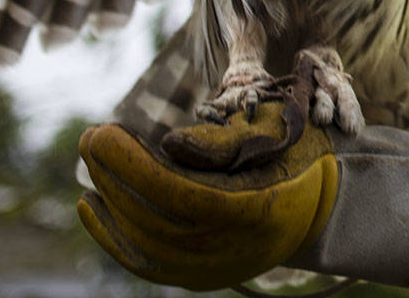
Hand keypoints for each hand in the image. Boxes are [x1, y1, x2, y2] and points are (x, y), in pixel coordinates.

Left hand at [77, 102, 338, 290]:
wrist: (318, 205)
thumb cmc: (296, 155)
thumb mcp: (273, 132)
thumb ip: (223, 141)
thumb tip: (167, 145)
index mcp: (256, 210)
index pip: (178, 193)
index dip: (134, 165)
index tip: (104, 132)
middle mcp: (233, 250)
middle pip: (155, 217)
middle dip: (114, 175)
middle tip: (90, 137)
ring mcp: (214, 270)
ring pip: (145, 242)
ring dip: (109, 200)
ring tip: (91, 161)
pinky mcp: (199, 277)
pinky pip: (147, 263)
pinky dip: (113, 237)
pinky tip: (91, 204)